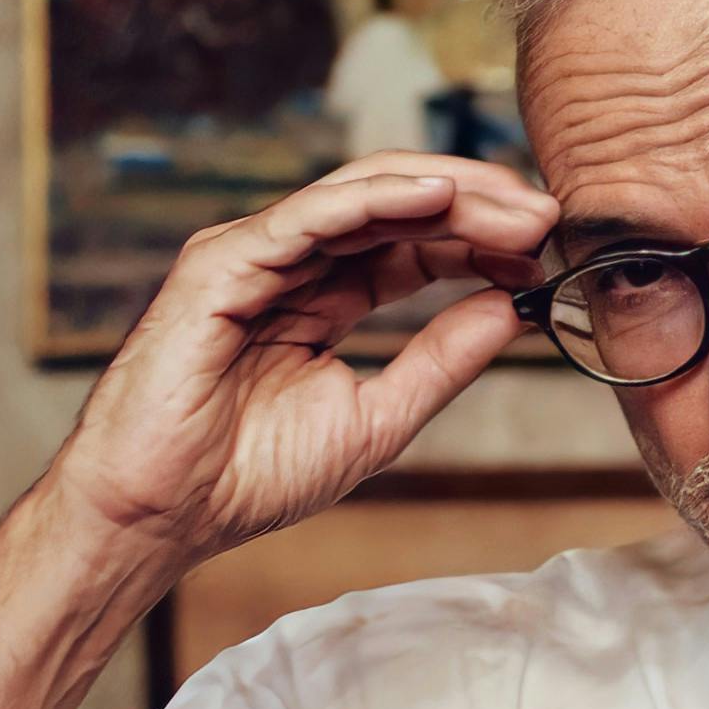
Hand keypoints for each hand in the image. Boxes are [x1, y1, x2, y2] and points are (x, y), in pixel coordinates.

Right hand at [48, 153, 557, 585]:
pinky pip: (307, 216)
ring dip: (444, 193)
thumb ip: (441, 362)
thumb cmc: (245, 477)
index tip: (544, 253)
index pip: (411, 245)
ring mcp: (252, 257)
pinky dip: (373, 199)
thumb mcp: (376, 418)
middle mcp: (289, 264)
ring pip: (361, 197)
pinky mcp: (219, 264)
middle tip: (547, 216)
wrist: (161, 515)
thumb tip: (510, 311)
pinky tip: (436, 196)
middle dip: (477, 204)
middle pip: (396, 208)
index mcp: (321, 298)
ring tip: (513, 206)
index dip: (480, 239)